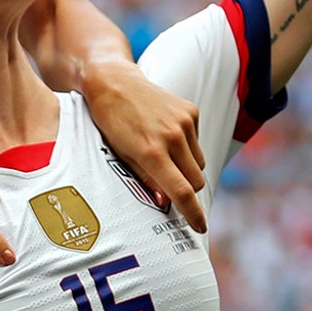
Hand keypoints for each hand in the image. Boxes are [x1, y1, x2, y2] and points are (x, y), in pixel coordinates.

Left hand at [81, 59, 207, 232]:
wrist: (114, 82)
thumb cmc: (111, 123)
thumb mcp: (120, 156)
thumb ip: (146, 179)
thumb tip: (166, 202)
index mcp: (151, 152)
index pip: (182, 192)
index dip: (193, 214)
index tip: (200, 227)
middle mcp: (172, 136)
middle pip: (196, 180)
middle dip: (188, 190)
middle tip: (172, 188)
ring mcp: (184, 121)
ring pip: (199, 163)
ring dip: (188, 168)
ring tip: (164, 156)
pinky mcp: (191, 110)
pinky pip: (197, 142)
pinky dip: (187, 147)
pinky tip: (166, 137)